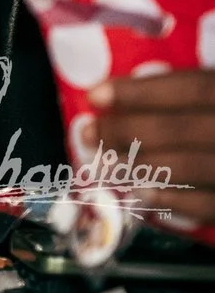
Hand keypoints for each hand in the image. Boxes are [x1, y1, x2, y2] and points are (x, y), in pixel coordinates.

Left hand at [90, 68, 214, 226]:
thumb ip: (191, 95)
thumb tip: (119, 95)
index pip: (194, 87)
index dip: (142, 91)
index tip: (95, 94)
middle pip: (187, 127)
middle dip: (130, 129)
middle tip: (90, 132)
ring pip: (197, 166)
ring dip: (143, 165)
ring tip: (107, 163)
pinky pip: (213, 205)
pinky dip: (174, 200)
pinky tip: (142, 193)